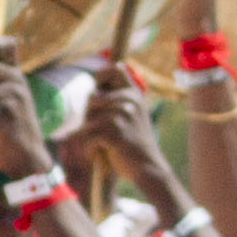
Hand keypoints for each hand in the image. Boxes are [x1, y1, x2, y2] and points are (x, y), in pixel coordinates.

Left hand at [74, 58, 173, 196]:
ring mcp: (123, 114)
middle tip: (101, 133)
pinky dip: (90, 148)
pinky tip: (103, 153)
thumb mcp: (130, 117)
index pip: (114, 69)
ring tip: (104, 144)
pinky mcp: (115, 131)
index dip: (100, 77)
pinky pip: (88, 136)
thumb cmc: (134, 144)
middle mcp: (130, 100)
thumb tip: (91, 92)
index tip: (97, 96)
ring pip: (88, 119)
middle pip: (92, 98)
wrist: (148, 168)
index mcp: (135, 94)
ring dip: (89, 135)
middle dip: (89, 117)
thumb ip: (114, 103)